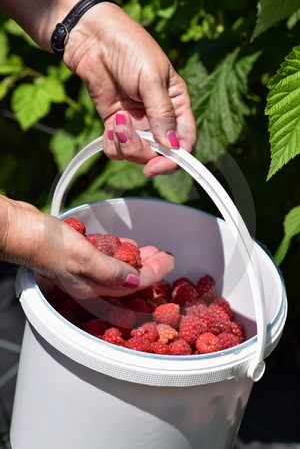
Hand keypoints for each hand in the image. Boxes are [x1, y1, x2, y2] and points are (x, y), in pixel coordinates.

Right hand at [0, 197, 173, 298]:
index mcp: (92, 286)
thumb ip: (111, 270)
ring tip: (154, 251)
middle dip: (149, 268)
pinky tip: (128, 245)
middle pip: (127, 278)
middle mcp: (89, 281)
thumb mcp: (84, 258)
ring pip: (118, 267)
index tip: (170, 262)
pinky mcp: (77, 253)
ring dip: (137, 259)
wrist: (17, 229)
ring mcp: (83, 268)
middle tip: (166, 256)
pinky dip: (120, 251)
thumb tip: (135, 282)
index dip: (154, 274)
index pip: (132, 284)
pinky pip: (106, 256)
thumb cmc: (46, 244)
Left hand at [63, 3, 195, 175]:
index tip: (158, 165)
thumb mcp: (152, 79)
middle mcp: (159, 119)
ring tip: (117, 122)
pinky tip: (110, 124)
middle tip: (127, 136)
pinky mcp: (117, 125)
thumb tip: (171, 146)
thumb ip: (162, 114)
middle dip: (143, 152)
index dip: (175, 159)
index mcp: (177, 106)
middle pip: (159, 154)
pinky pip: (117, 148)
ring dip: (125, 145)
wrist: (94, 40)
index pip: (184, 142)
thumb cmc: (130, 49)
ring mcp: (137, 124)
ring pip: (136, 154)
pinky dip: (112, 142)